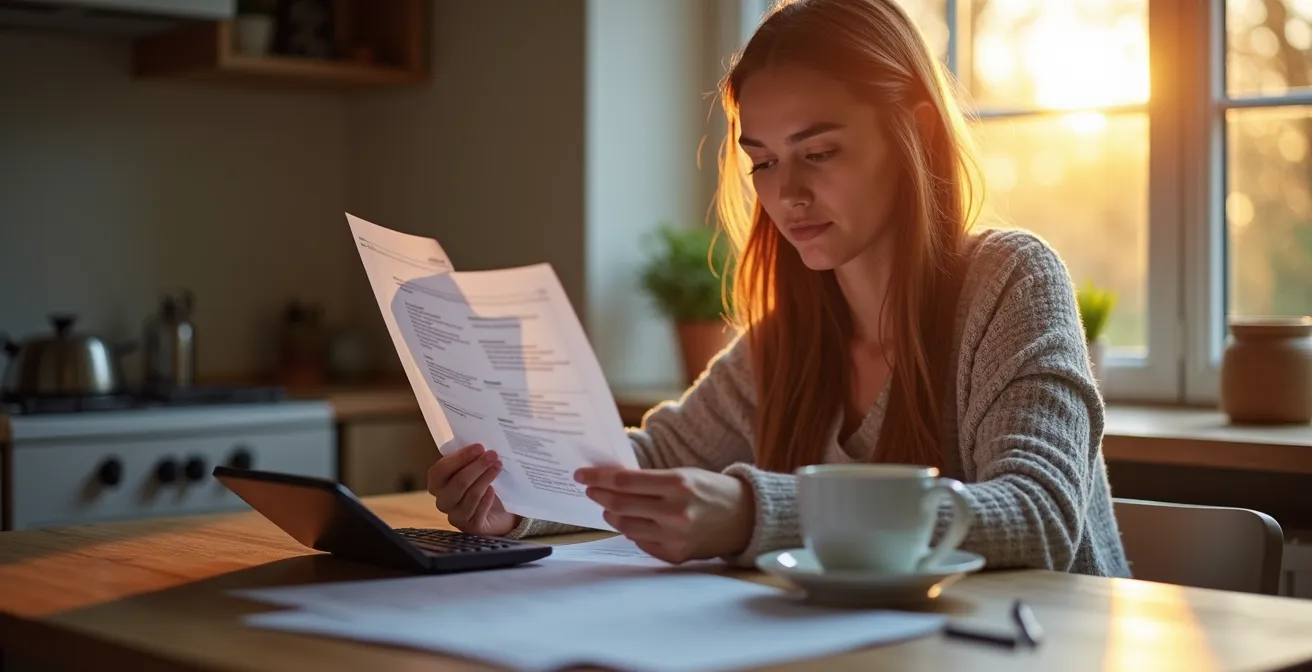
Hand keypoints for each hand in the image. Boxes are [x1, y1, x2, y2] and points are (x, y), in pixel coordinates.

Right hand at [427, 442, 518, 536]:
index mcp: (437, 483)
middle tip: (493, 455)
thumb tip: (481, 446)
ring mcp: (455, 516)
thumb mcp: (473, 469)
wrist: (497, 512)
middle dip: (477, 467)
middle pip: (458, 482)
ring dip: (486, 478)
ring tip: (498, 466)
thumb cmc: (480, 484)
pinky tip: (494, 490)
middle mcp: (443, 500)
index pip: (441, 470)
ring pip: (470, 495)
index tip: (479, 447)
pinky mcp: (471, 527)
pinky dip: (487, 498)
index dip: (460, 458)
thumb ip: (470, 458)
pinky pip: (479, 511)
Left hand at [574, 466, 754, 563]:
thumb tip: (611, 483)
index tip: (581, 475)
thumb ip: (650, 481)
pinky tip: (631, 523)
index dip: (598, 478)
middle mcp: (675, 512)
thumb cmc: (711, 490)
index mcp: (677, 484)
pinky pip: (641, 543)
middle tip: (590, 490)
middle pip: (619, 505)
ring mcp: (675, 537)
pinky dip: (632, 531)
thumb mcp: (684, 475)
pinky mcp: (675, 555)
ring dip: (611, 515)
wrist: (745, 518)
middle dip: (598, 496)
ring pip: (625, 527)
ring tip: (608, 507)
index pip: (624, 482)